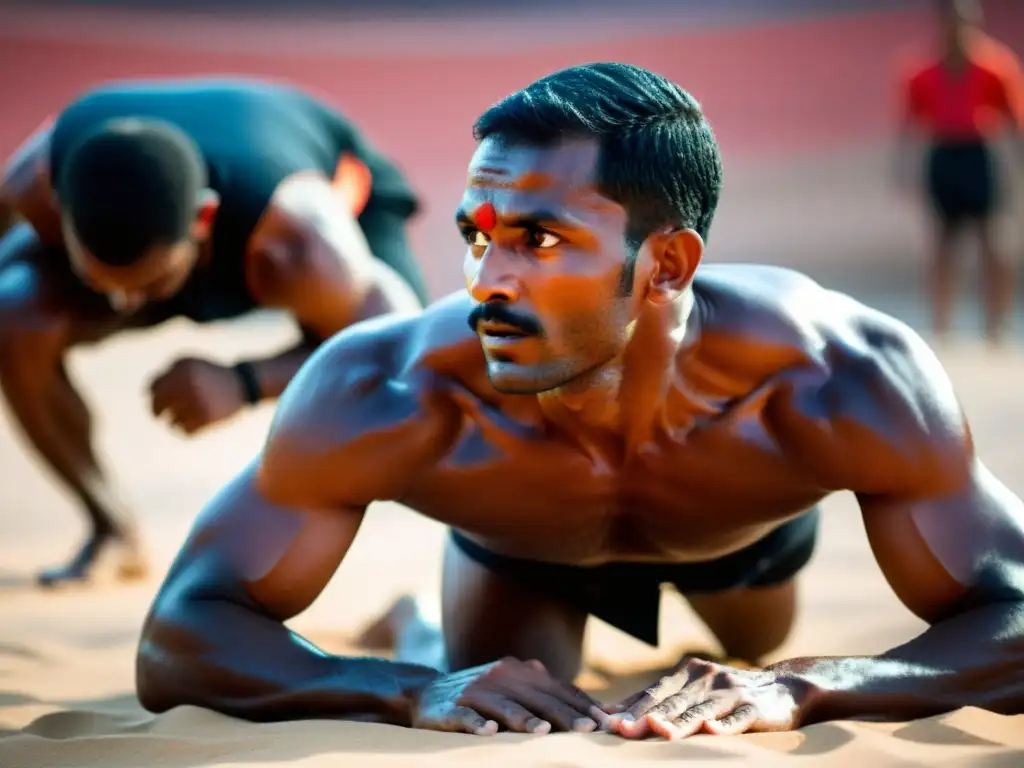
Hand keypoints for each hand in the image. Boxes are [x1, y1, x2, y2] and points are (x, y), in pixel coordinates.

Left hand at [149, 357, 247, 434]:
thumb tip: (146, 393)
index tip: (158, 399)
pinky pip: (186, 432)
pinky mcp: (207, 418)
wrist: (242, 382)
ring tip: (188, 415)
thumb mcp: (188, 364)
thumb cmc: (209, 373)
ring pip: (171, 423)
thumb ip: (165, 374)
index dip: (152, 395)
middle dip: (156, 412)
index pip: (152, 389)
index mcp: (181, 371)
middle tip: (159, 416)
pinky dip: (188, 429)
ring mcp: (198, 403)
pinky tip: (196, 422)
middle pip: (157, 407)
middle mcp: (188, 386)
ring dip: (175, 422)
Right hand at [411, 657, 609, 735]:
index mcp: (521, 672)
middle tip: (588, 729)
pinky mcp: (451, 707)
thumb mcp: (515, 690)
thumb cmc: (484, 696)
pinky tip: (490, 733)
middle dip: (565, 714)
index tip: (607, 721)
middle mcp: (501, 676)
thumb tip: (596, 713)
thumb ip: (547, 698)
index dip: (583, 704)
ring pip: (505, 706)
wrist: (427, 692)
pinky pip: (467, 716)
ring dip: (525, 719)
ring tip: (543, 731)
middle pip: (539, 697)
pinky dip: (479, 724)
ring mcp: (476, 691)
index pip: (558, 688)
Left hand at [606, 656, 809, 739]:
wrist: (785, 688)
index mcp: (689, 674)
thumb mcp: (695, 691)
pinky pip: (738, 720)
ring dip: (679, 722)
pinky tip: (713, 731)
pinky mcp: (754, 709)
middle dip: (645, 716)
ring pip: (700, 710)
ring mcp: (731, 693)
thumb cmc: (727, 694)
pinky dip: (725, 726)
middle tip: (621, 729)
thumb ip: (658, 701)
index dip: (630, 706)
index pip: (654, 692)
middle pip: (672, 701)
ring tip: (660, 732)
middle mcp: (706, 679)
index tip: (604, 721)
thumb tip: (609, 715)